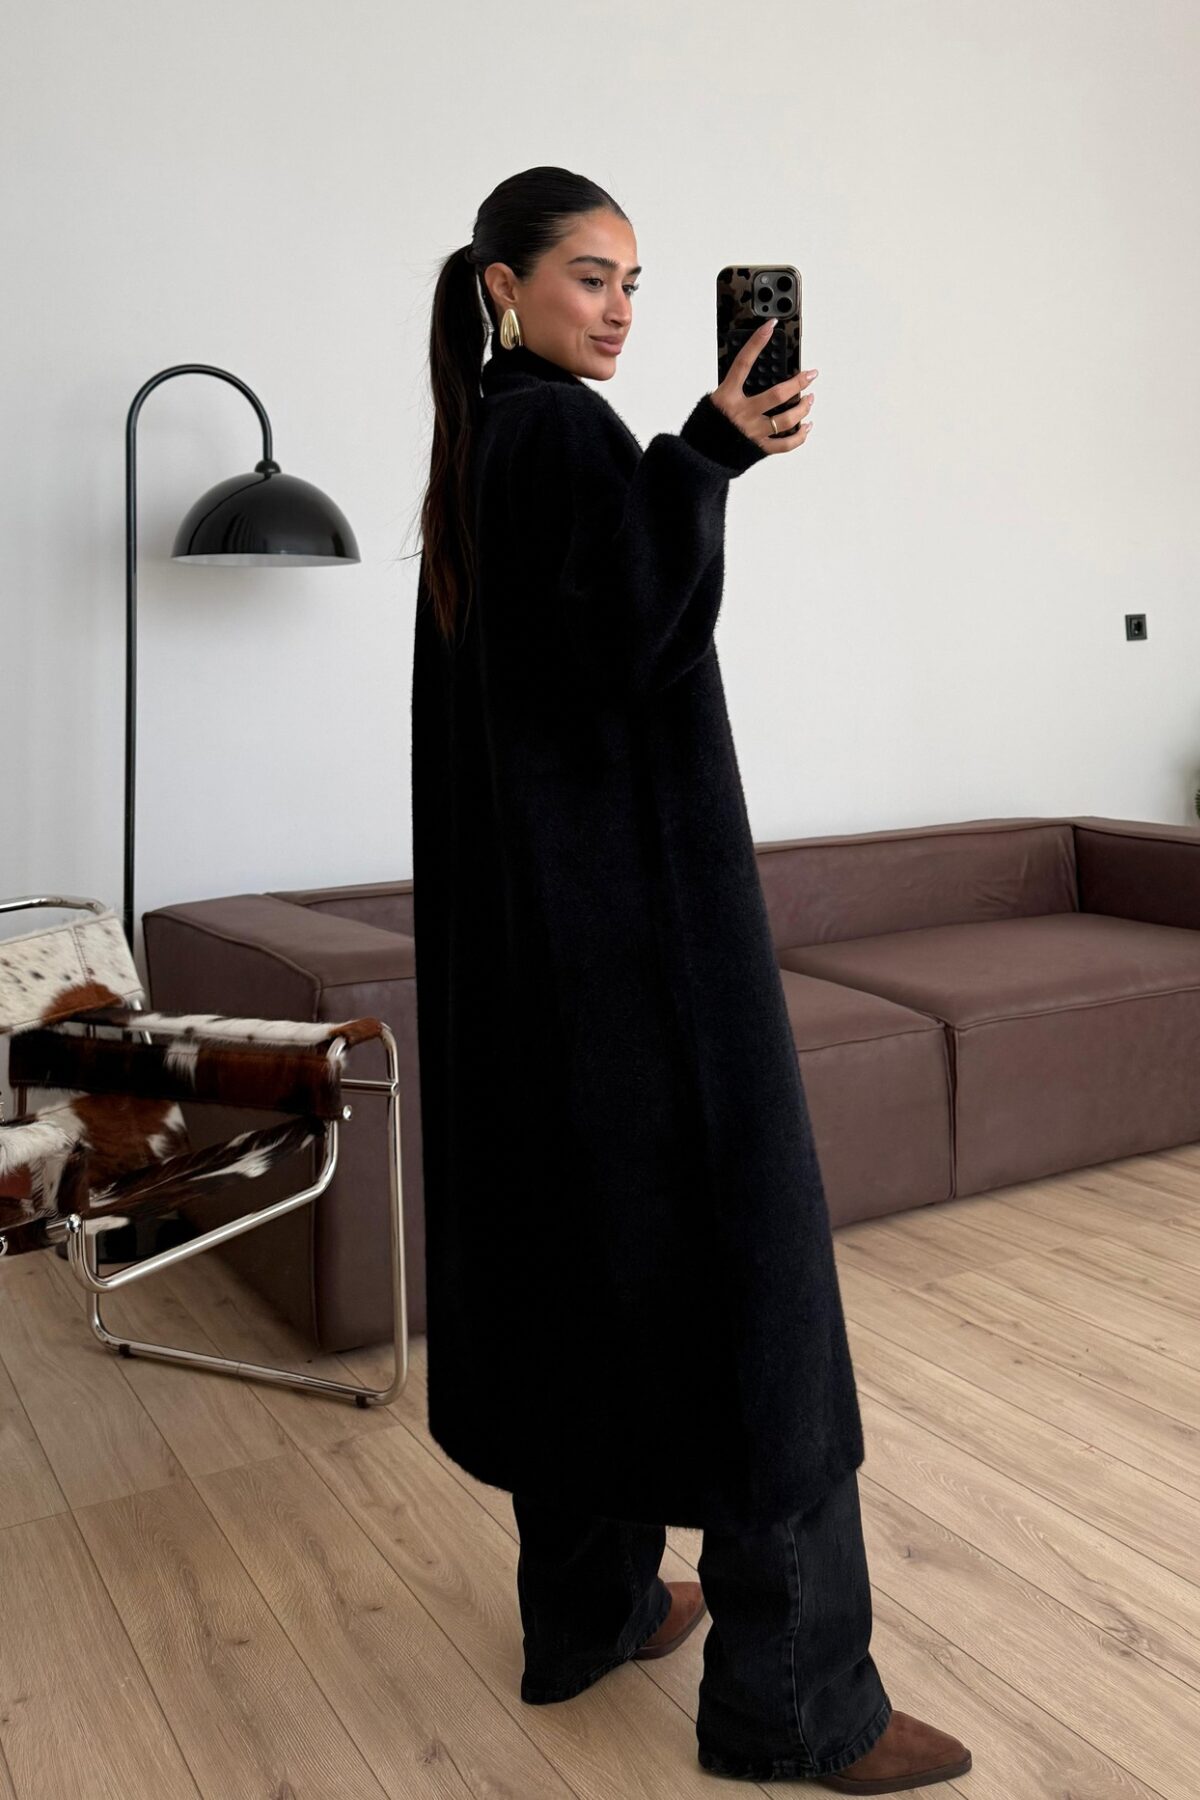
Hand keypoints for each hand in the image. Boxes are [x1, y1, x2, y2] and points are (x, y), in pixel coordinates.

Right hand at [708, 319, 816, 452]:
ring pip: (786, 420)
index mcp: (727, 397)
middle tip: (811, 375)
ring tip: (810, 399)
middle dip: (799, 382)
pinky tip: (806, 427)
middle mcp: (742, 414)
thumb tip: (756, 376)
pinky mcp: (758, 449)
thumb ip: (733, 389)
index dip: (757, 342)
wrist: (699, 458)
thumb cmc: (707, 427)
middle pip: (777, 395)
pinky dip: (799, 436)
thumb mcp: (714, 402)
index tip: (770, 326)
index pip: (743, 363)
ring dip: (803, 408)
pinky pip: (784, 444)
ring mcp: (752, 432)